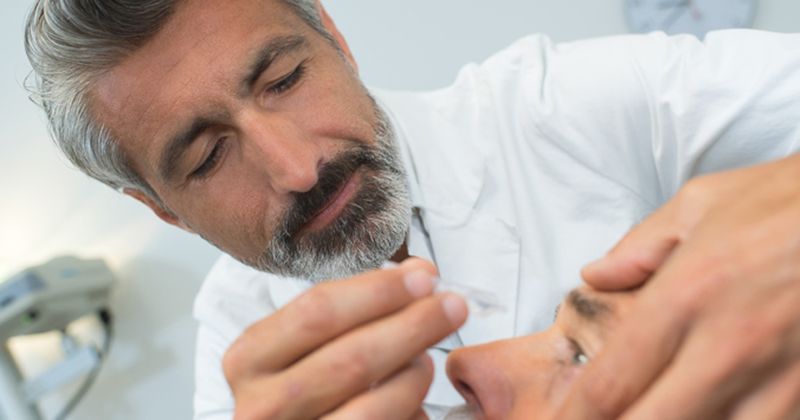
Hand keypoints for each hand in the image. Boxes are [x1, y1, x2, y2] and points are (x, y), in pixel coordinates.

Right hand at [223, 258, 467, 419]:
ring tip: (427, 360)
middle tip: (452, 307)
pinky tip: (415, 400)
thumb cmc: (296, 388)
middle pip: (353, 358)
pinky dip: (411, 411)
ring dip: (415, 375)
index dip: (379, 291)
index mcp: (248, 359)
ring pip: (375, 406)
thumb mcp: (302, 345)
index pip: (318, 313)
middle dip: (413, 326)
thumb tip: (419, 273)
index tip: (424, 277)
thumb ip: (352, 308)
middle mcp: (262, 406)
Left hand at [557, 154, 799, 418]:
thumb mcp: (701, 204)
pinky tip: (716, 412)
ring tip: (662, 413)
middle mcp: (726, 347)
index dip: (578, 415)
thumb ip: (638, 248)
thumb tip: (594, 276)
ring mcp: (778, 378)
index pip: (611, 382)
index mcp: (684, 298)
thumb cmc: (790, 202)